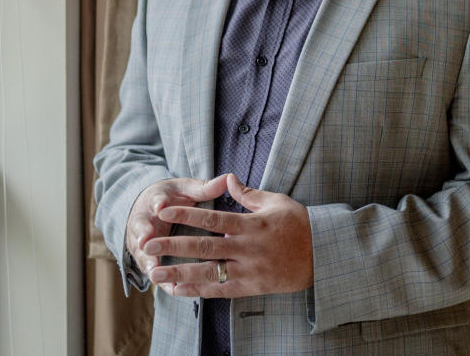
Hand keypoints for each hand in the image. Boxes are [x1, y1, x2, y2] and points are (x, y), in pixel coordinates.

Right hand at [125, 175, 229, 279]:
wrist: (150, 208)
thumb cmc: (173, 199)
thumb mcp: (186, 190)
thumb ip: (204, 188)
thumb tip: (227, 178)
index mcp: (156, 200)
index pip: (155, 200)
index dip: (158, 203)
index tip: (161, 206)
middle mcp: (145, 221)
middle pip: (141, 227)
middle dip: (144, 234)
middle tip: (146, 241)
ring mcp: (142, 241)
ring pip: (142, 251)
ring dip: (147, 260)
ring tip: (153, 270)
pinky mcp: (146, 257)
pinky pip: (152, 268)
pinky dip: (159, 278)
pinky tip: (169, 287)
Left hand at [141, 174, 313, 298]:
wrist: (321, 254)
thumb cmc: (299, 225)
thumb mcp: (276, 202)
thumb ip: (248, 194)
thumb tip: (227, 178)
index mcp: (252, 224)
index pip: (213, 218)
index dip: (187, 213)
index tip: (164, 209)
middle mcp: (248, 248)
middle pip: (204, 247)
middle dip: (173, 245)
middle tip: (147, 244)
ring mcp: (249, 270)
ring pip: (208, 273)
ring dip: (179, 273)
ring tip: (155, 273)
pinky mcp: (251, 287)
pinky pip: (220, 290)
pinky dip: (197, 291)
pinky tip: (178, 289)